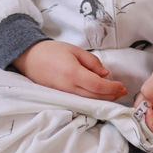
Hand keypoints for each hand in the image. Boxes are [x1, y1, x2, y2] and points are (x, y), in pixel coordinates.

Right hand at [13, 40, 127, 100]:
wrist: (30, 58)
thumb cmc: (52, 51)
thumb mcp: (74, 50)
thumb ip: (91, 62)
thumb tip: (105, 74)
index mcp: (73, 74)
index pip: (97, 86)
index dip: (112, 88)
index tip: (122, 86)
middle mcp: (68, 88)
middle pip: (95, 97)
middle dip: (111, 95)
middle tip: (122, 91)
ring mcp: (64, 95)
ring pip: (88, 101)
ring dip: (103, 99)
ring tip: (114, 94)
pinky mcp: (60, 97)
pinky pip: (80, 101)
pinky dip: (92, 99)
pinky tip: (98, 95)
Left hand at [134, 58, 152, 135]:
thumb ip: (147, 92)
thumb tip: (142, 103)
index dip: (149, 122)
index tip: (146, 108)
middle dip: (144, 112)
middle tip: (142, 97)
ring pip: (151, 113)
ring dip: (145, 105)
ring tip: (147, 91)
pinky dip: (147, 100)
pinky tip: (148, 90)